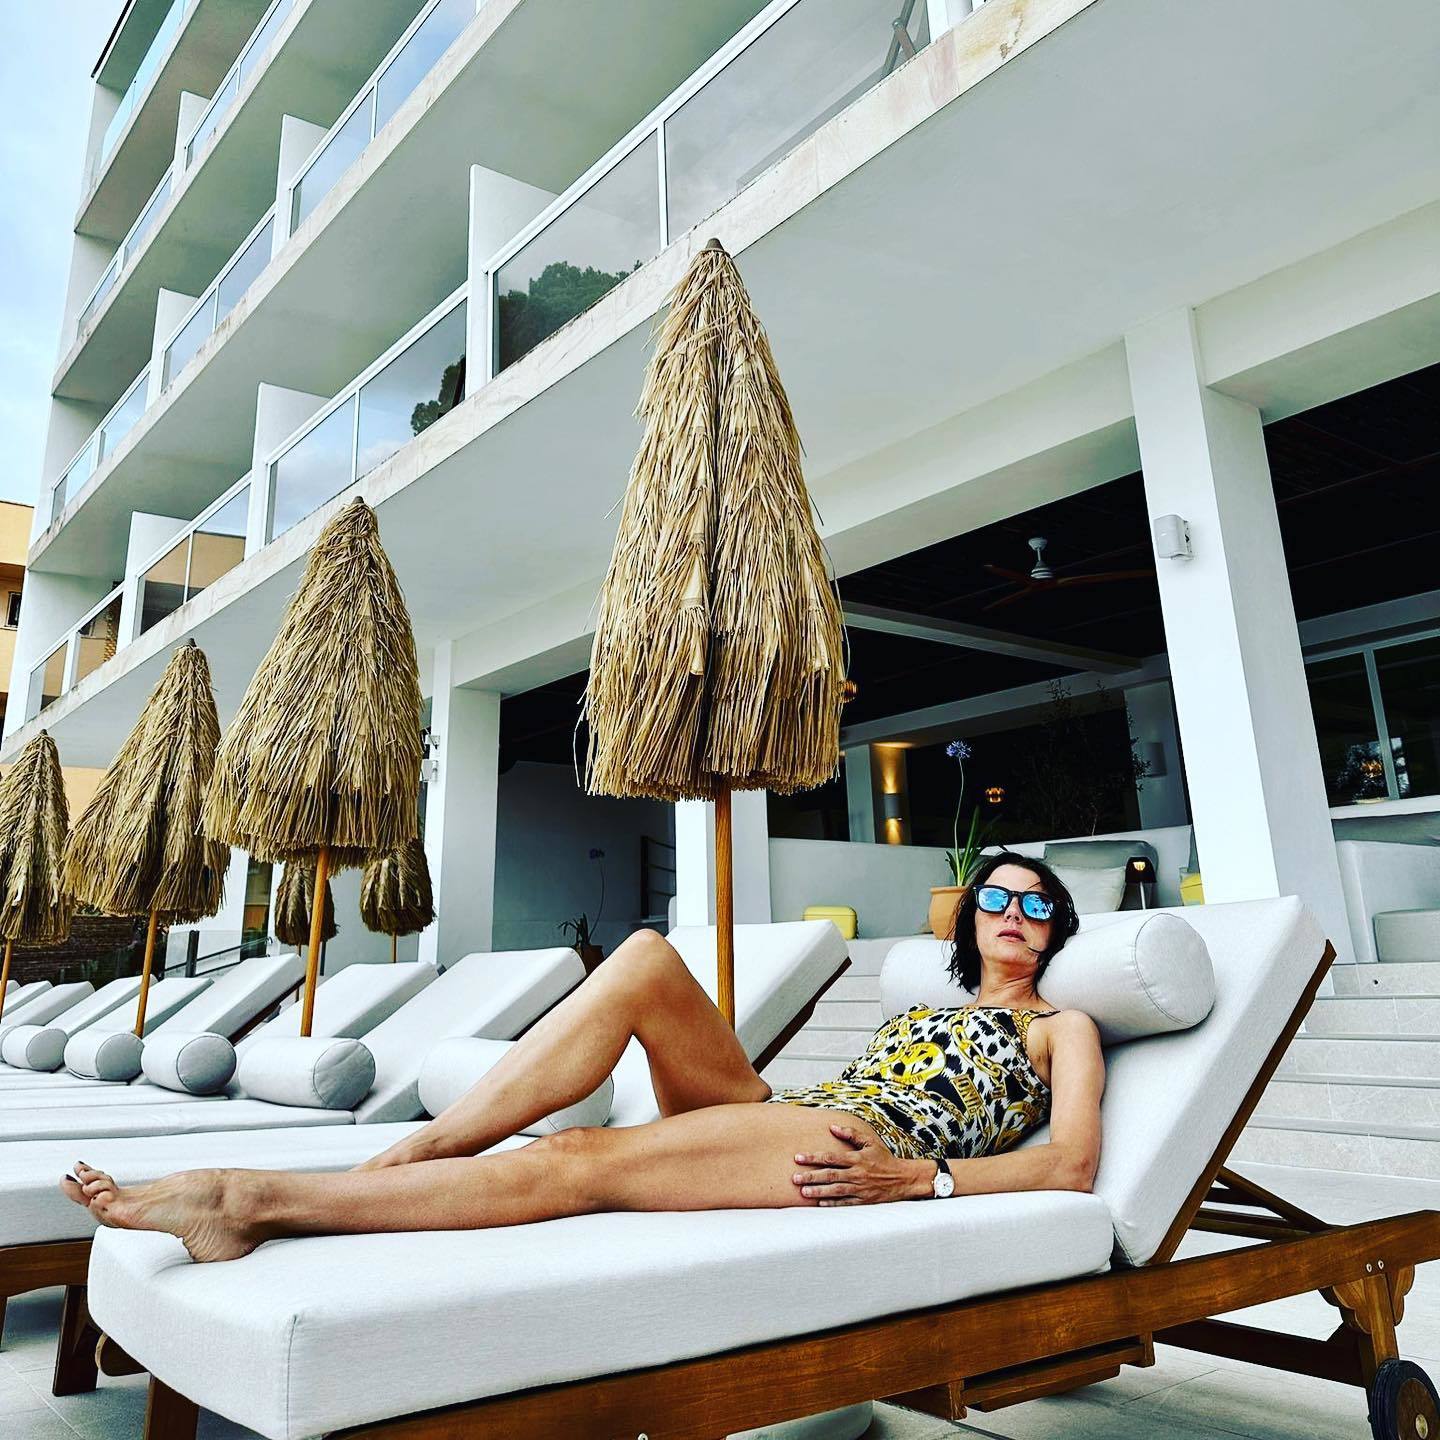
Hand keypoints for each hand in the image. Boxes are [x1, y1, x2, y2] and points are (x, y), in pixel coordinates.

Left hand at [791, 1123, 927, 1205]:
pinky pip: (845, 1203)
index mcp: (857, 1158)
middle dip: (811, 1176)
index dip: (813, 1157)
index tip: (798, 1158)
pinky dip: (833, 1203)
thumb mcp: (869, 1142)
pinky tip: (820, 1203)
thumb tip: (832, 1127)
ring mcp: (860, 1188)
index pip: (831, 1157)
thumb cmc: (884, 1158)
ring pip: (835, 1190)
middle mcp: (857, 1174)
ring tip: (803, 1192)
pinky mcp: (863, 1201)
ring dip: (818, 1191)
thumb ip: (850, 1134)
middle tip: (794, 1178)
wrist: (903, 1178)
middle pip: (830, 1175)